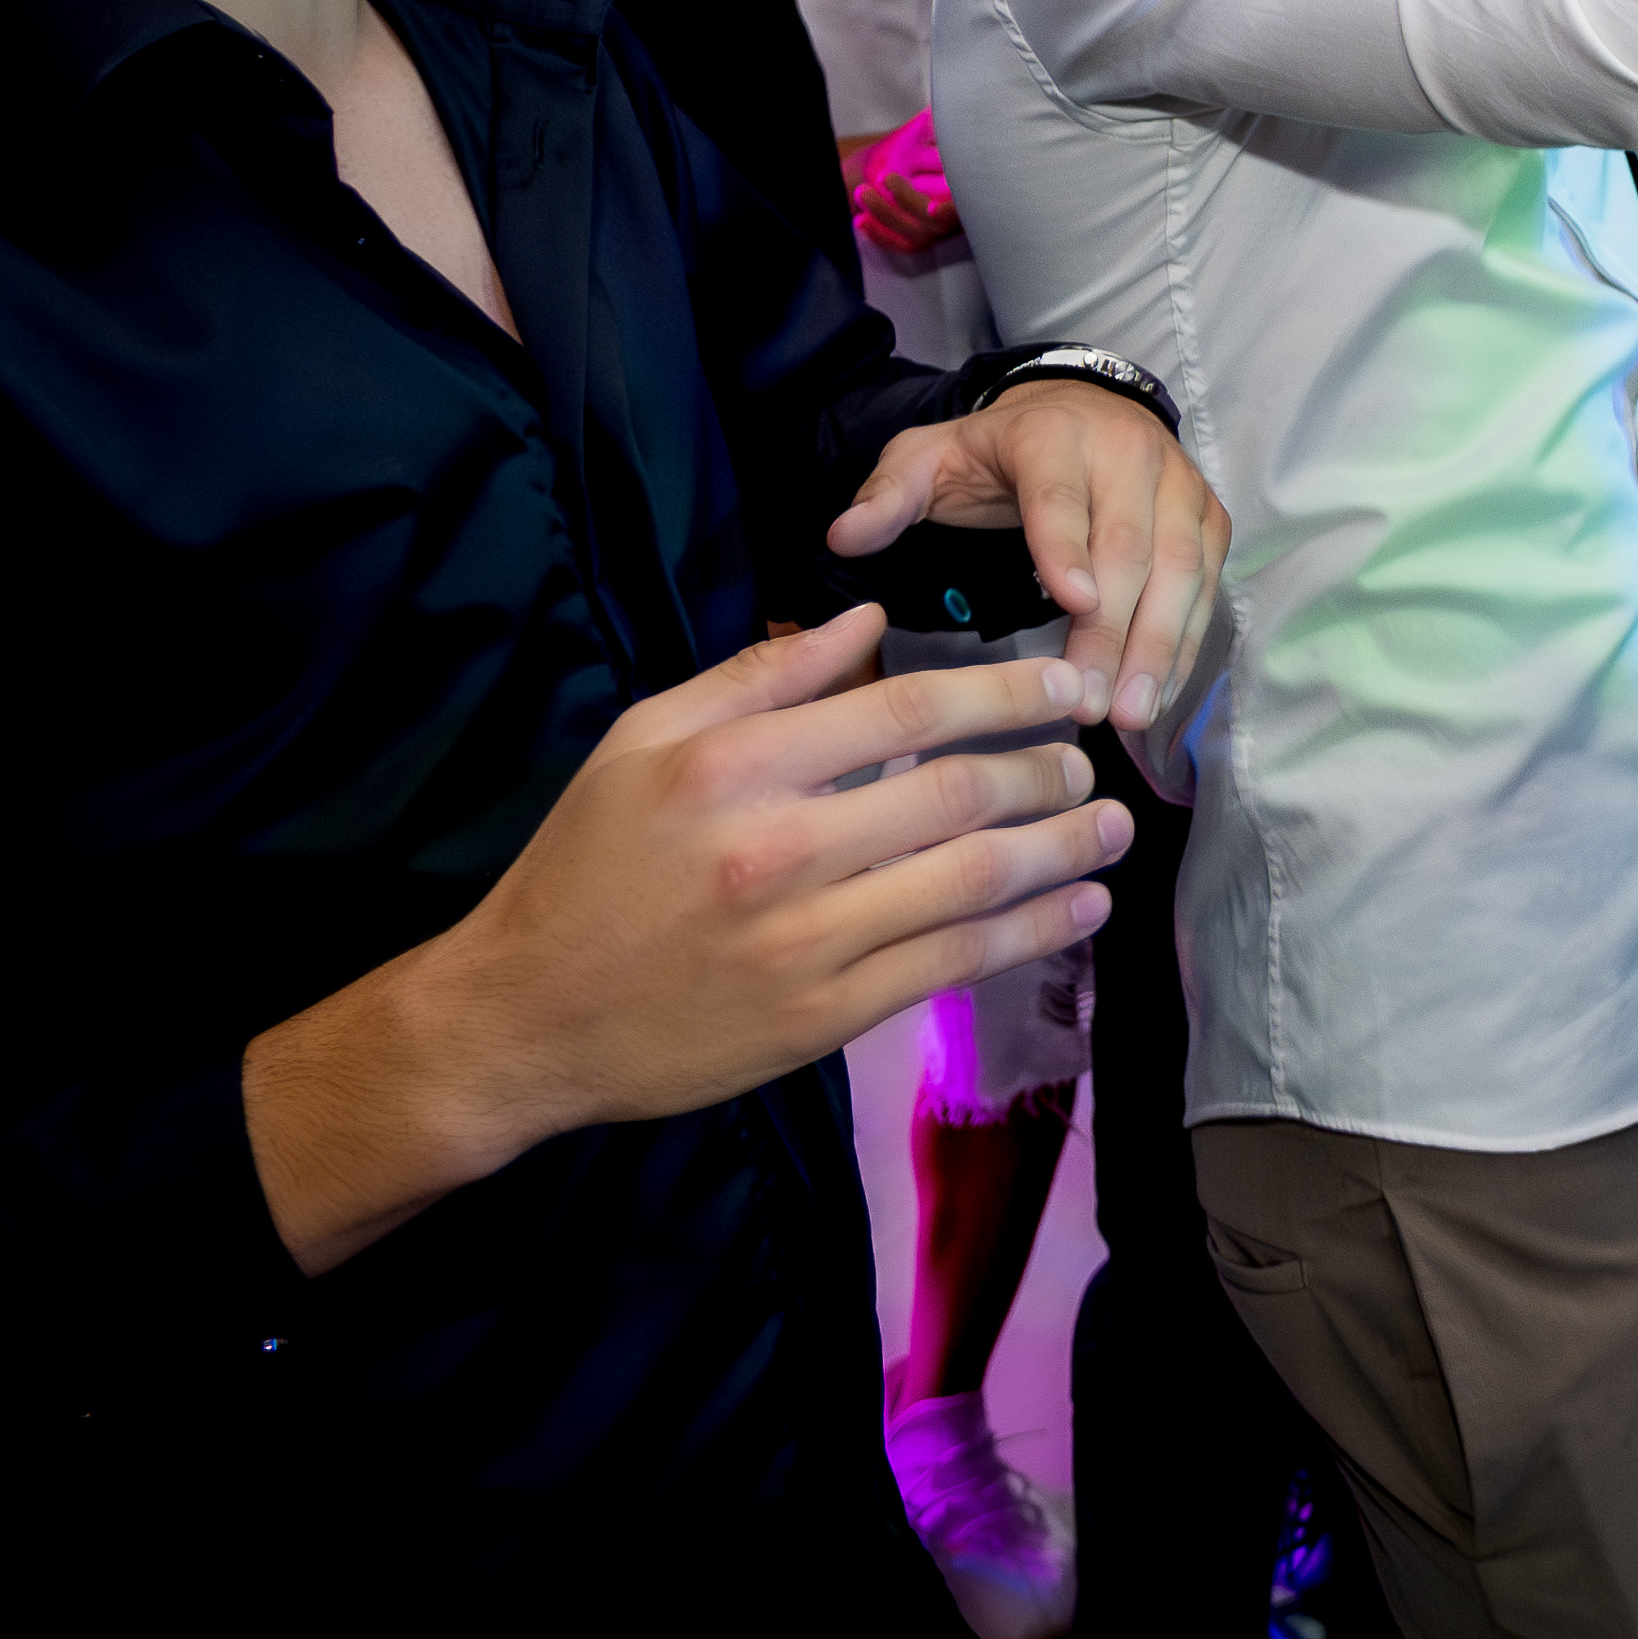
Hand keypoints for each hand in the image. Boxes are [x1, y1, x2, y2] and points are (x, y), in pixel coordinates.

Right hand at [296, 617, 1129, 1239]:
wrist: (526, 1017)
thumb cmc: (585, 867)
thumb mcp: (643, 741)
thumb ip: (757, 676)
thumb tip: (866, 621)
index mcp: (735, 764)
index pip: (904, 710)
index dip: (1004, 691)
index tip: (1065, 683)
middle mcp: (780, 846)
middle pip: (958, 791)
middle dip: (1048, 768)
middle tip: (1092, 756)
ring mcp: (808, 939)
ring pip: (974, 879)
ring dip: (1063, 849)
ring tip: (1112, 824)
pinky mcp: (824, 1016)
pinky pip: (954, 963)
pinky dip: (1032, 932)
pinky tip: (1080, 908)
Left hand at [831, 374, 1224, 734]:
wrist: (1079, 411)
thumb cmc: (995, 453)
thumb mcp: (928, 458)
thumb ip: (887, 496)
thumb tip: (846, 537)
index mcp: (1051, 434)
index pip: (1061, 495)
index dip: (1067, 548)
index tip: (1074, 605)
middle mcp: (1127, 451)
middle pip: (1130, 545)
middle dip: (1114, 630)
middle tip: (1090, 703)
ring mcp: (1178, 483)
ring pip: (1181, 569)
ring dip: (1160, 646)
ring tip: (1131, 713)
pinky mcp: (1208, 516)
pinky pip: (1207, 584)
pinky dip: (1187, 644)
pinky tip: (1159, 695)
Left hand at [844, 113, 961, 253]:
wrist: (925, 168)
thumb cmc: (933, 146)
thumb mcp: (933, 134)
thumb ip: (938, 130)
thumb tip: (936, 114)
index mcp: (968, 191)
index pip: (963, 205)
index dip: (952, 211)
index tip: (934, 208)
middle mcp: (957, 215)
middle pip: (935, 220)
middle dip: (908, 201)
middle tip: (887, 178)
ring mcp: (938, 230)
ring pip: (915, 232)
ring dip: (886, 214)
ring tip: (862, 193)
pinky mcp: (919, 239)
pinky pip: (900, 244)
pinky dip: (879, 235)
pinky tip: (859, 220)